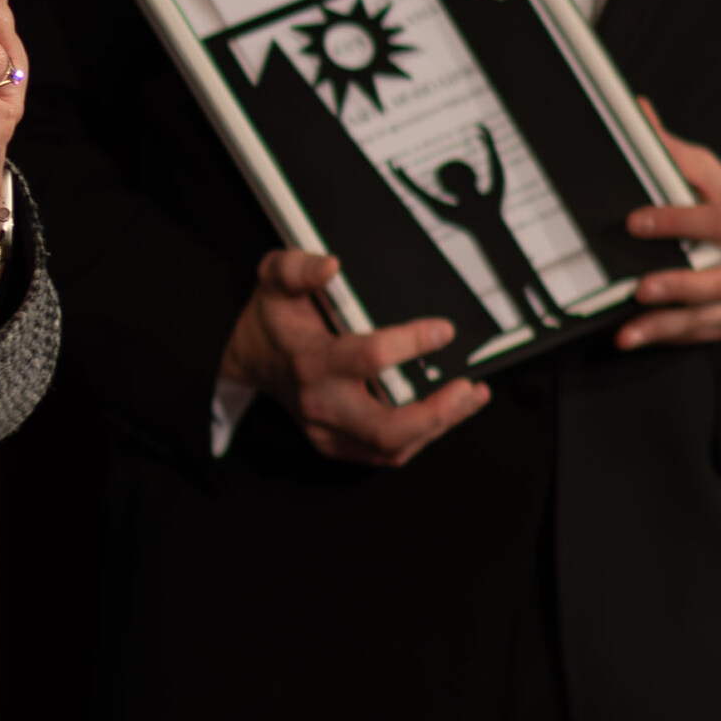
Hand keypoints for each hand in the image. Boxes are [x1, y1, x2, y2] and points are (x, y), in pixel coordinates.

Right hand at [222, 248, 487, 466]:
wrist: (250, 359)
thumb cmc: (271, 320)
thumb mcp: (274, 278)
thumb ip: (299, 267)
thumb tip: (332, 267)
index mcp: (310, 360)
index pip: (367, 359)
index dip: (411, 344)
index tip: (443, 330)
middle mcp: (320, 402)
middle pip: (385, 428)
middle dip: (435, 414)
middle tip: (467, 388)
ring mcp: (328, 431)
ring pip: (392, 448)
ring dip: (439, 427)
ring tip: (469, 398)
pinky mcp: (338, 444)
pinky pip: (387, 453)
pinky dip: (423, 436)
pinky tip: (447, 413)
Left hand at [622, 105, 720, 348]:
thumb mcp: (718, 179)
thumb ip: (677, 154)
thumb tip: (638, 111)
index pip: (719, 222)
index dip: (677, 221)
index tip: (634, 221)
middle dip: (682, 286)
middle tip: (640, 288)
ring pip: (714, 318)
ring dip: (669, 326)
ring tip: (628, 333)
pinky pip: (706, 336)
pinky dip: (672, 338)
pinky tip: (639, 337)